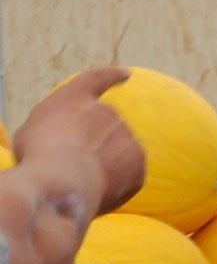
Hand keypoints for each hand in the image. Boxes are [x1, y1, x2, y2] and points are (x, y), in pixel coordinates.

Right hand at [16, 68, 145, 214]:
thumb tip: (67, 141)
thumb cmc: (37, 156)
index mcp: (74, 97)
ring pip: (117, 153)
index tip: (125, 74)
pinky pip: (128, 174)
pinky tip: (97, 190)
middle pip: (105, 130)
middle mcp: (106, 110)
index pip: (97, 79)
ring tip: (80, 180)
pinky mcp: (138, 160)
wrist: (62, 178)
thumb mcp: (32, 132)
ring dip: (103, 166)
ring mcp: (126, 134)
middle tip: (72, 166)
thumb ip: (56, 128)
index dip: (111, 76)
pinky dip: (115, 183)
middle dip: (94, 147)